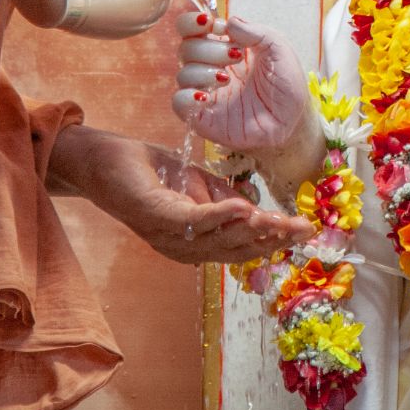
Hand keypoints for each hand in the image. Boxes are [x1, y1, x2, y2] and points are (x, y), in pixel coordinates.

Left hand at [45, 123, 310, 263]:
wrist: (104, 161)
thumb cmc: (151, 173)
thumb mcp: (199, 185)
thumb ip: (226, 199)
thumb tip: (257, 208)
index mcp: (195, 242)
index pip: (240, 247)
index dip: (272, 240)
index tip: (304, 231)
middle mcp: (182, 248)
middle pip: (235, 249)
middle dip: (272, 239)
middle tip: (304, 230)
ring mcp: (167, 236)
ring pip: (218, 239)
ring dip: (253, 230)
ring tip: (282, 222)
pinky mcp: (155, 217)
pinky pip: (193, 221)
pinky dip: (220, 215)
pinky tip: (243, 209)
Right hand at [173, 0, 315, 171]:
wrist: (293, 122)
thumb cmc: (287, 84)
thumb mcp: (279, 49)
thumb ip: (256, 32)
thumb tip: (229, 22)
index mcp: (224, 46)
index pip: (192, 29)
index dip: (193, 23)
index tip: (210, 24)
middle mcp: (210, 67)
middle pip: (186, 48)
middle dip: (209, 48)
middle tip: (236, 56)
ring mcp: (205, 92)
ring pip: (183, 73)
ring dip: (203, 71)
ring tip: (227, 78)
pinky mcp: (202, 116)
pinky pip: (179, 103)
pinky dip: (187, 96)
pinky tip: (206, 96)